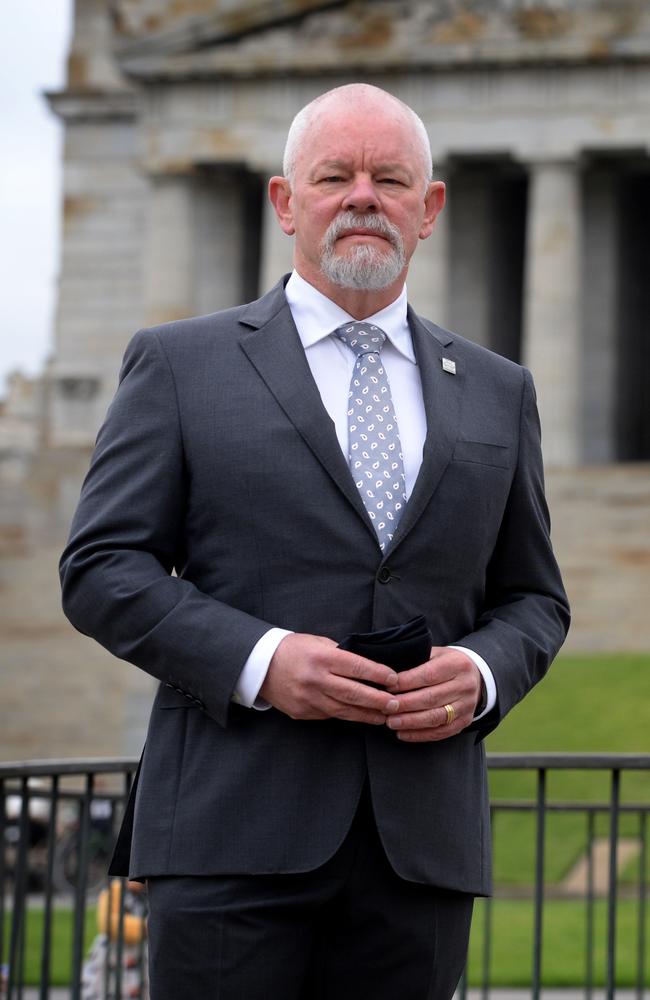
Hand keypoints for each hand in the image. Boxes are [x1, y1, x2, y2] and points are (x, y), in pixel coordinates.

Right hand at [260, 632, 399, 723]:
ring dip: (367, 714)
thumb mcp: (317, 642)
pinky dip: (348, 716)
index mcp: (321, 657)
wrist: (260, 666)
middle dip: (378, 700)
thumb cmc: (293, 649)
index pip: (357, 667)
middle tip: (396, 703)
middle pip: (354, 693)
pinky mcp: (303, 712)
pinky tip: (361, 716)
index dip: (378, 674)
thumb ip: (341, 654)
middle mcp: (315, 679)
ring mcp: (308, 699)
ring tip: (384, 715)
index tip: (394, 679)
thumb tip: (367, 666)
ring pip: (344, 710)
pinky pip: (330, 715)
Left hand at [384, 647, 481, 741]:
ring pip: (435, 717)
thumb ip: (417, 661)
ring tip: (391, 722)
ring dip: (410, 722)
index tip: (388, 688)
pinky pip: (441, 732)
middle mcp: (465, 685)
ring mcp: (467, 705)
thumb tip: (389, 675)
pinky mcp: (465, 721)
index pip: (428, 675)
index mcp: (457, 664)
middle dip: (405, 705)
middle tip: (386, 708)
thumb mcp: (436, 654)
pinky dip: (420, 735)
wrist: (476, 676)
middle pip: (431, 698)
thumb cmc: (447, 664)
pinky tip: (403, 733)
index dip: (406, 683)